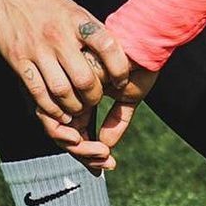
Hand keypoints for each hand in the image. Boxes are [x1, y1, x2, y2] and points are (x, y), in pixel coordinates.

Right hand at [0, 0, 132, 167]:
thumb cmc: (48, 4)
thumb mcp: (75, 11)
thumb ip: (93, 34)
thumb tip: (118, 58)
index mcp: (77, 20)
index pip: (107, 47)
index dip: (119, 69)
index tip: (121, 81)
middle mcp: (58, 35)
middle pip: (84, 79)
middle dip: (94, 97)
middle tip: (95, 99)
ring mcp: (37, 49)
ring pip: (62, 91)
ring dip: (74, 106)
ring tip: (79, 108)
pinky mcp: (18, 60)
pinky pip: (38, 92)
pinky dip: (51, 108)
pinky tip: (60, 111)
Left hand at [37, 61, 157, 171]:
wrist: (146, 40)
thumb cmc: (140, 63)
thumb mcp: (130, 97)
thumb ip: (117, 119)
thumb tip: (106, 145)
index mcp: (82, 95)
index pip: (76, 131)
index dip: (87, 153)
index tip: (106, 165)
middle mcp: (71, 92)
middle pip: (63, 134)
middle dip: (83, 155)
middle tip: (105, 162)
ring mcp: (69, 87)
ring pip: (59, 128)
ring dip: (80, 148)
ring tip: (102, 153)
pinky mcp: (71, 82)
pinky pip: (64, 114)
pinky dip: (77, 134)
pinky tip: (94, 140)